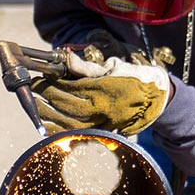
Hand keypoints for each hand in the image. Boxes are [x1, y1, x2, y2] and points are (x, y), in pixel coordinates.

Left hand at [31, 51, 169, 135]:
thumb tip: (64, 60)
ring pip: (69, 122)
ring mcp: (104, 122)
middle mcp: (102, 108)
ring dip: (49, 115)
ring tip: (36, 108)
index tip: (38, 77)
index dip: (50, 82)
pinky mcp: (107, 132)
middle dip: (46, 97)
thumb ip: (87, 68)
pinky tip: (49, 127)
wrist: (161, 100)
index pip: (69, 86)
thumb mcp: (114, 66)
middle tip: (33, 90)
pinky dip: (62, 131)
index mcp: (104, 88)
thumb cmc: (138, 78)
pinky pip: (79, 133)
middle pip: (66, 104)